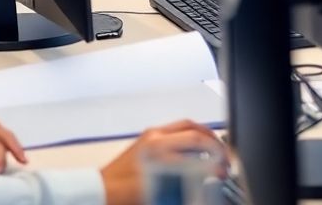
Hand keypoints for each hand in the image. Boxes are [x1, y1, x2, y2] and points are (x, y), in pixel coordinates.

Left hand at [101, 120, 225, 204]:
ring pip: (185, 126)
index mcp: (158, 149)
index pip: (196, 146)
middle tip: (224, 157)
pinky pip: (174, 131)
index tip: (223, 170)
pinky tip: (195, 151)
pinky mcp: (146, 140)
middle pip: (194, 129)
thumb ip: (184, 181)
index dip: (215, 158)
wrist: (97, 192)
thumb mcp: (158, 192)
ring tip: (214, 150)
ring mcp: (150, 136)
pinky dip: (190, 137)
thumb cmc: (122, 195)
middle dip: (213, 142)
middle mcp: (155, 137)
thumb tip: (205, 176)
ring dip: (203, 136)